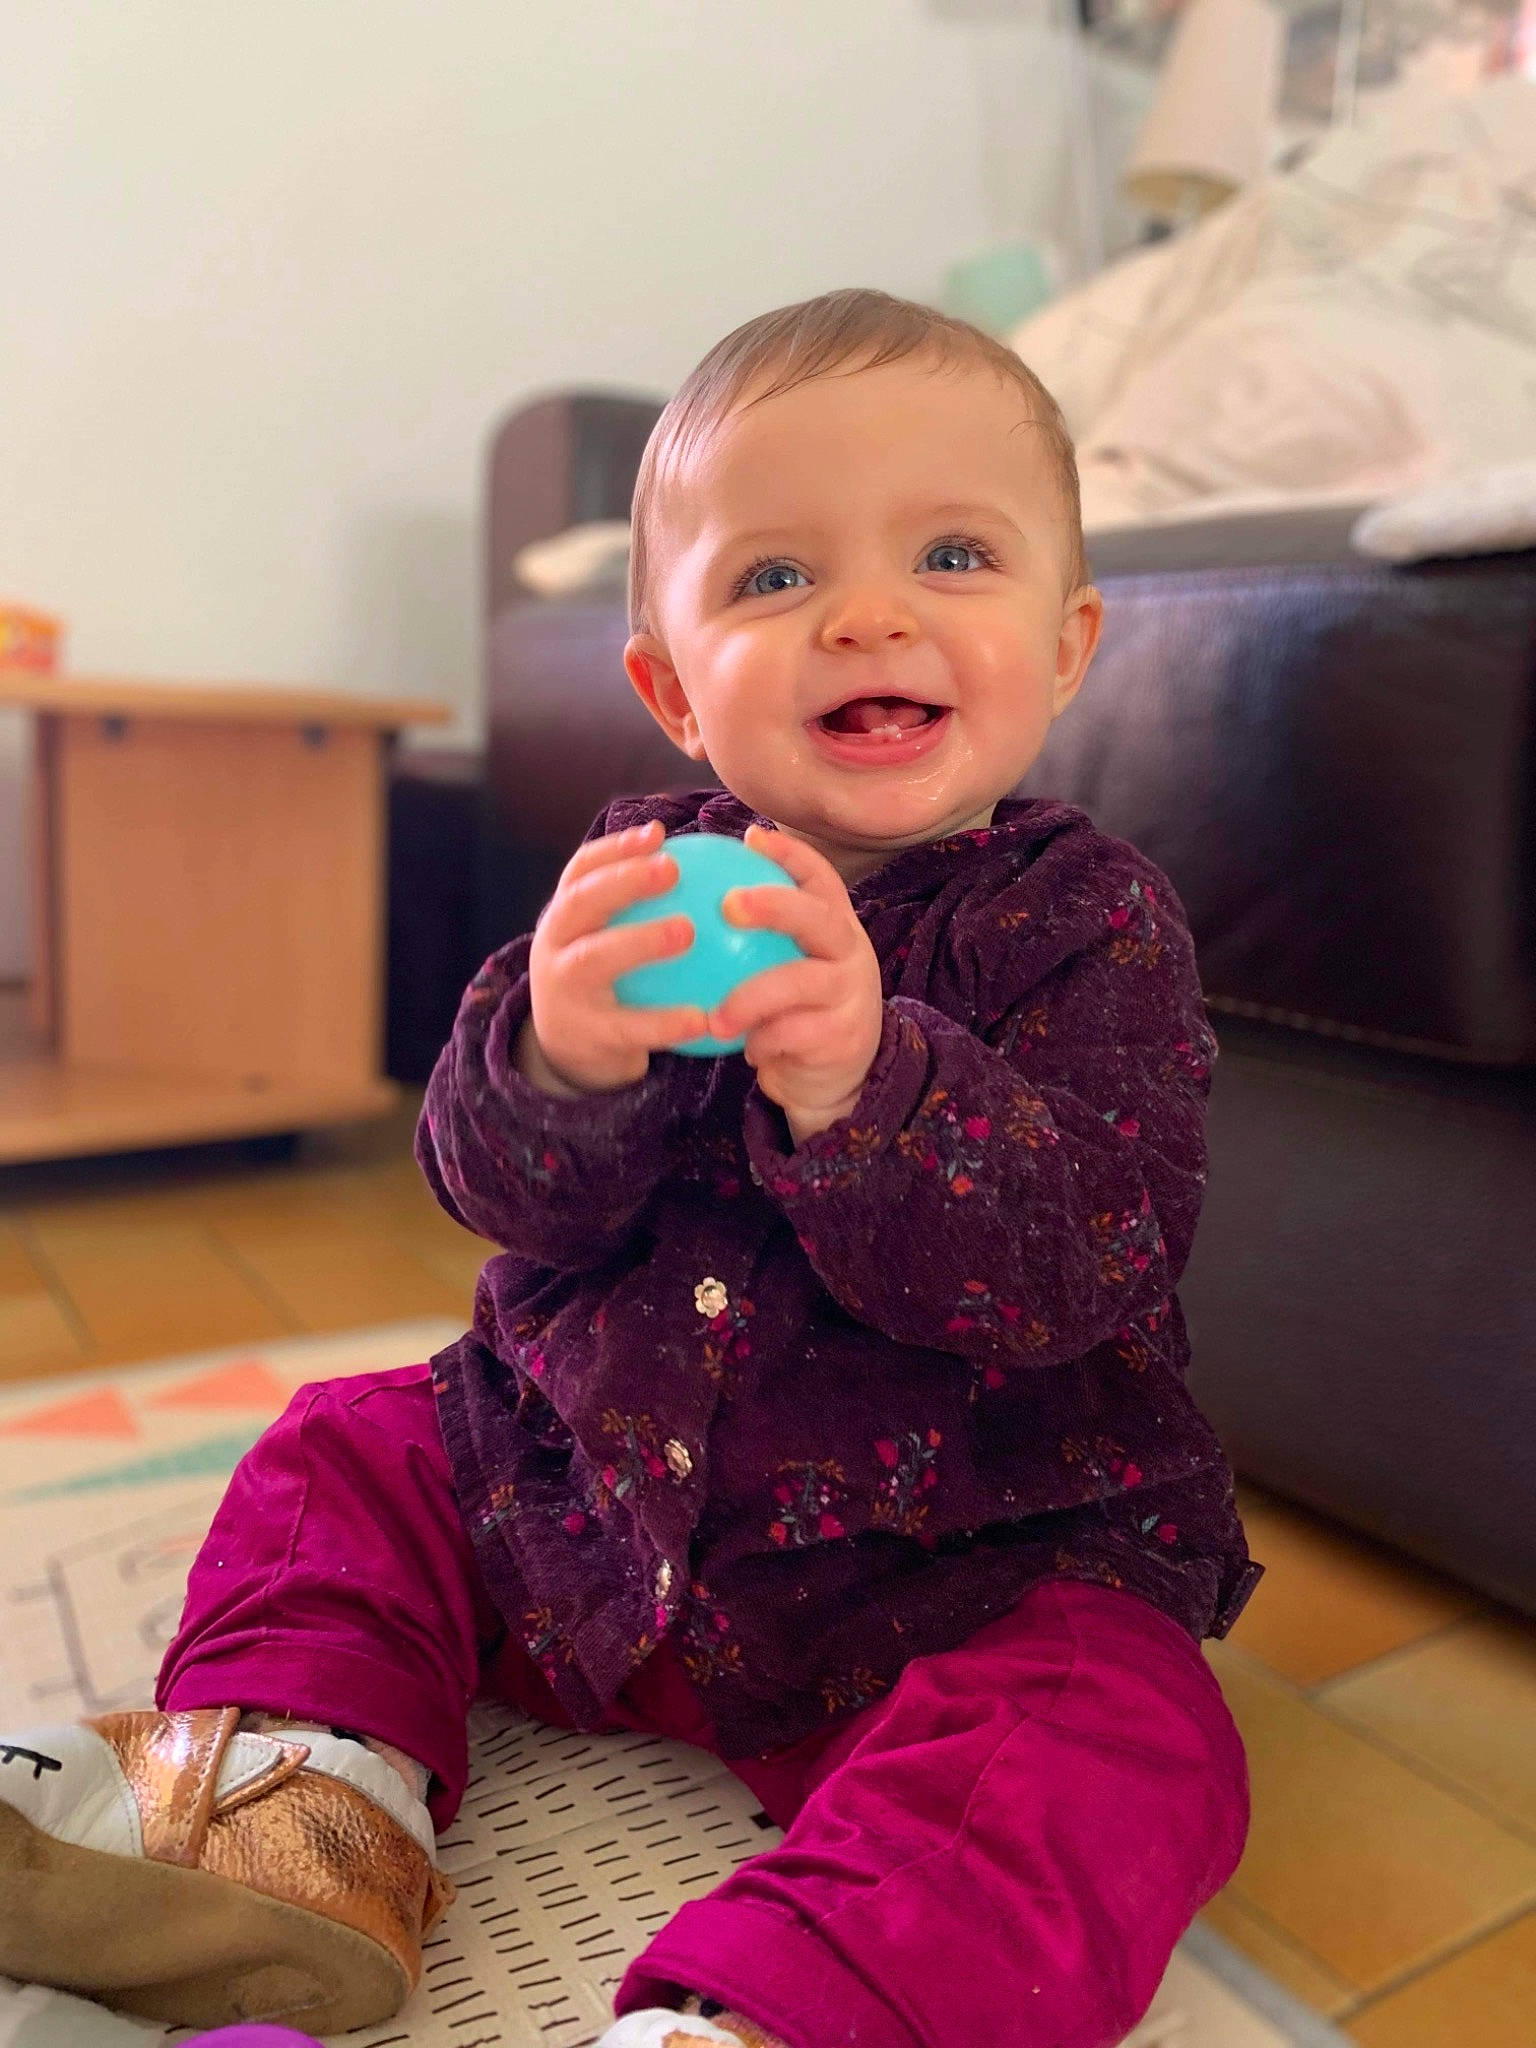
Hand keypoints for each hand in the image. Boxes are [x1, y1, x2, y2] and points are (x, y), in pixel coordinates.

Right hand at [521, 820, 709, 1094]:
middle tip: (672, 868)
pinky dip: (664, 1022)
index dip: (616, 848)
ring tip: (687, 930)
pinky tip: (704, 1018)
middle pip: (580, 902)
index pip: (582, 870)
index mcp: (565, 917)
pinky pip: (627, 1027)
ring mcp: (563, 990)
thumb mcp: (609, 942)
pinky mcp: (583, 1035)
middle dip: (623, 879)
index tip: (658, 835)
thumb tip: (713, 864)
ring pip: (595, 959)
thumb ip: (642, 909)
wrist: (568, 1055)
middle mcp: (554, 946)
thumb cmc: (606, 984)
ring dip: (640, 940)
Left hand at [709, 824, 884, 1142]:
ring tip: (716, 1015)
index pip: (819, 878)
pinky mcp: (845, 1037)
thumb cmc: (794, 1010)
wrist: (834, 1077)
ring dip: (752, 997)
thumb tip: (685, 896)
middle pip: (819, 918)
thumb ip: (752, 938)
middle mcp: (849, 951)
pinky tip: (744, 1048)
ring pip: (801, 983)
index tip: (751, 838)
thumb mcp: (783, 966)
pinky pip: (796, 1034)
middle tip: (729, 905)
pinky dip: (765, 1040)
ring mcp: (851, 994)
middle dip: (776, 905)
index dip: (790, 855)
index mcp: (834, 926)